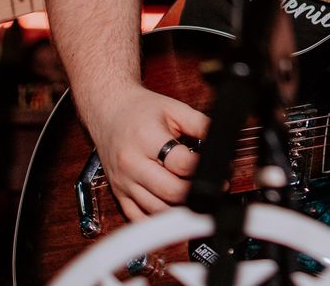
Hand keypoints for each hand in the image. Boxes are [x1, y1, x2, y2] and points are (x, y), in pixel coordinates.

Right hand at [80, 84, 209, 220]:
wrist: (107, 112)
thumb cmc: (139, 110)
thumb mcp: (174, 108)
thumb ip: (200, 124)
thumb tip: (221, 141)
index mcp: (146, 140)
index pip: (181, 164)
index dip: (203, 169)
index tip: (218, 169)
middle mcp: (132, 164)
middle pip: (171, 192)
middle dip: (195, 192)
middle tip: (212, 188)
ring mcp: (124, 183)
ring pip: (157, 210)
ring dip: (180, 209)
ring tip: (195, 199)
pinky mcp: (119, 194)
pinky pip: (139, 219)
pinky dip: (158, 221)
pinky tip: (173, 213)